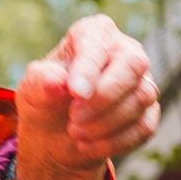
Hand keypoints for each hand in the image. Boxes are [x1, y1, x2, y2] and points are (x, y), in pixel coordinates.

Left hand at [16, 14, 160, 179]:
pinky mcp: (148, 113)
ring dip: (106, 123)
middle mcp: (125, 51)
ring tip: (74, 133)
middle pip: (133, 65)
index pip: (99, 43)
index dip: (89, 69)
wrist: (55, 134)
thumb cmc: (45, 98)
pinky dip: (115, 142)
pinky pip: (144, 127)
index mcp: (94, 33)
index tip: (75, 94)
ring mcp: (141, 82)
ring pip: (141, 97)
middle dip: (104, 96)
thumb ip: (41, 82)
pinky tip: (87, 146)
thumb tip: (56, 82)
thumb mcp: (32, 90)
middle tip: (74, 119)